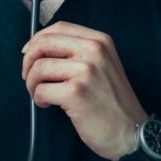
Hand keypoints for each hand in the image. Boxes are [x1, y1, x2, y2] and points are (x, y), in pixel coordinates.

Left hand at [21, 21, 145, 160]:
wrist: (131, 133)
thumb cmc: (113, 103)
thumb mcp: (104, 65)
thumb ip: (79, 52)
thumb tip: (39, 47)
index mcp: (100, 41)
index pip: (58, 28)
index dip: (37, 40)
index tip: (28, 53)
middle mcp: (94, 50)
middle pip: (43, 43)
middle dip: (28, 61)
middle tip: (30, 78)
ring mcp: (86, 71)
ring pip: (39, 68)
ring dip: (32, 84)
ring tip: (42, 95)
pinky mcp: (76, 93)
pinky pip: (41, 90)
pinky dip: (39, 99)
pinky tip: (48, 105)